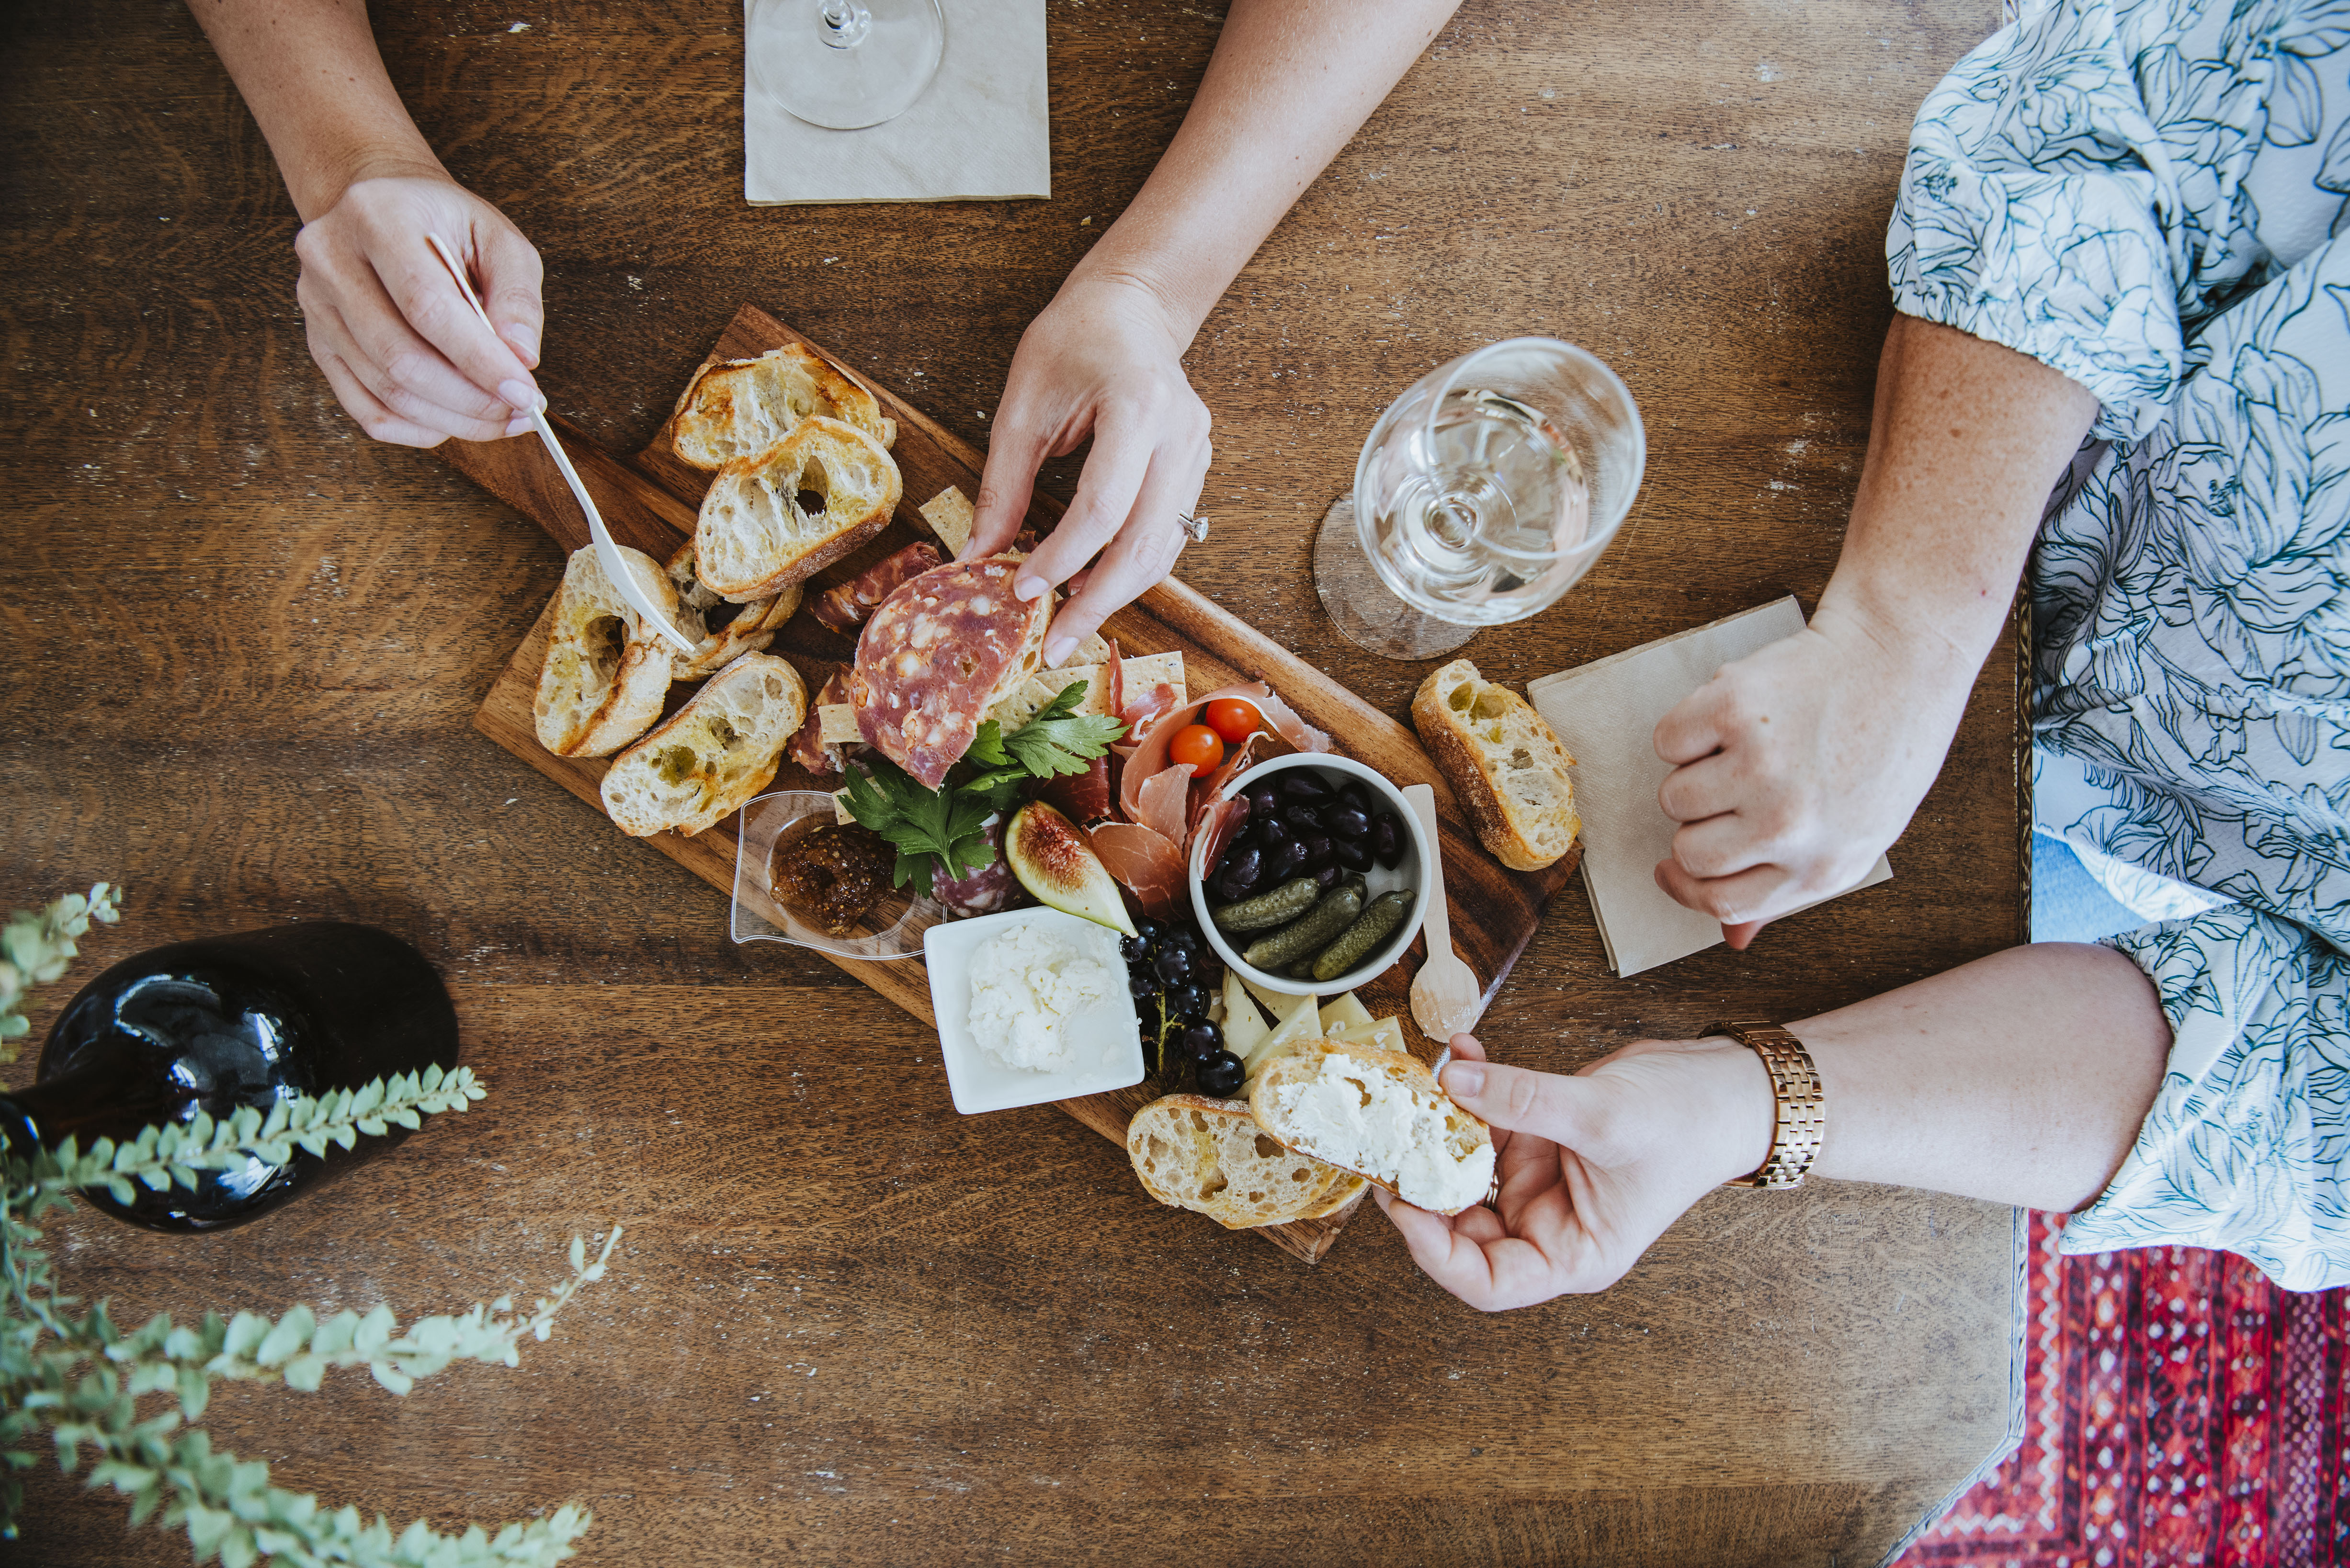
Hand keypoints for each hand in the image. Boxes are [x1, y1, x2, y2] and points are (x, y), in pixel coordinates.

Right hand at [292, 174, 544, 446]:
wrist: (384, 206)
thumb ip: (517, 297)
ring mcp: (315, 304)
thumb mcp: (498, 238)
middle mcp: (330, 259)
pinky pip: (366, 410)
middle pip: (400, 358)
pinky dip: (419, 429)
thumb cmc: (446, 225)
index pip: (426, 307)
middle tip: (521, 411)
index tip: (526, 393)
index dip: (480, 361)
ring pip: (385, 392)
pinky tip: (457, 421)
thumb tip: (522, 360)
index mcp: (376, 216)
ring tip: (501, 418)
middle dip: (470, 400)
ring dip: (453, 419)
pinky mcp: (317, 342)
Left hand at [963, 273, 1213, 663]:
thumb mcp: (1022, 405)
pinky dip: (1132, 568)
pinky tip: (1095, 588)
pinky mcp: (1196, 468)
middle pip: (1144, 543)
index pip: (1103, 506)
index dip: (1062, 557)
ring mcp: (1197, 453)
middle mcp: (1181, 434)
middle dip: (1097, 601)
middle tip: (1055, 645)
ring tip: (1071, 625)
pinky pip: (1169, 535)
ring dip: (1117, 593)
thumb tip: (979, 555)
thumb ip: (1003, 484)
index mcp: (1138, 406)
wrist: (1130, 307)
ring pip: (1164, 549)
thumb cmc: (1072, 340)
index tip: (1022, 589)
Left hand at [1377, 1033, 1772, 1310]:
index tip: (1404, 1205)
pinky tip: (1464, 1053)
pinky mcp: (1538, 1139)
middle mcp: (1550, 1225)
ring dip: (1441, 1124)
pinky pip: (1488, 1119)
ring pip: (1465, 1165)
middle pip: (1462, 1224)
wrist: (1728, 1086)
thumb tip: (1454, 1083)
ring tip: (1423, 1084)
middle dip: (1424, 1180)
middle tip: (1390, 1140)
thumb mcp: (1602, 1116)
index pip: (1487, 1280)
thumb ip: (1525, 1099)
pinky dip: (1472, 1087)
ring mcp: (1540, 1181)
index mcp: (1572, 1253)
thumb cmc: (1690, 1126)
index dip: (1436, 1254)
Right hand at [1650, 606, 1973, 947]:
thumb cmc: (1884, 743)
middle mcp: (1790, 825)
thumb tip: (1733, 939)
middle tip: (1730, 788)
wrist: (1900, 655)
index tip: (1672, 870)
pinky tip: (1737, 713)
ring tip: (1745, 745)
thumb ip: (1791, 886)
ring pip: (1674, 797)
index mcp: (1823, 864)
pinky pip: (1669, 740)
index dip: (1688, 889)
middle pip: (1690, 853)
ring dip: (1695, 772)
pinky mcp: (1734, 711)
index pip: (1724, 905)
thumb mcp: (1857, 833)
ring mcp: (1761, 768)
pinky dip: (1689, 726)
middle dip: (1698, 824)